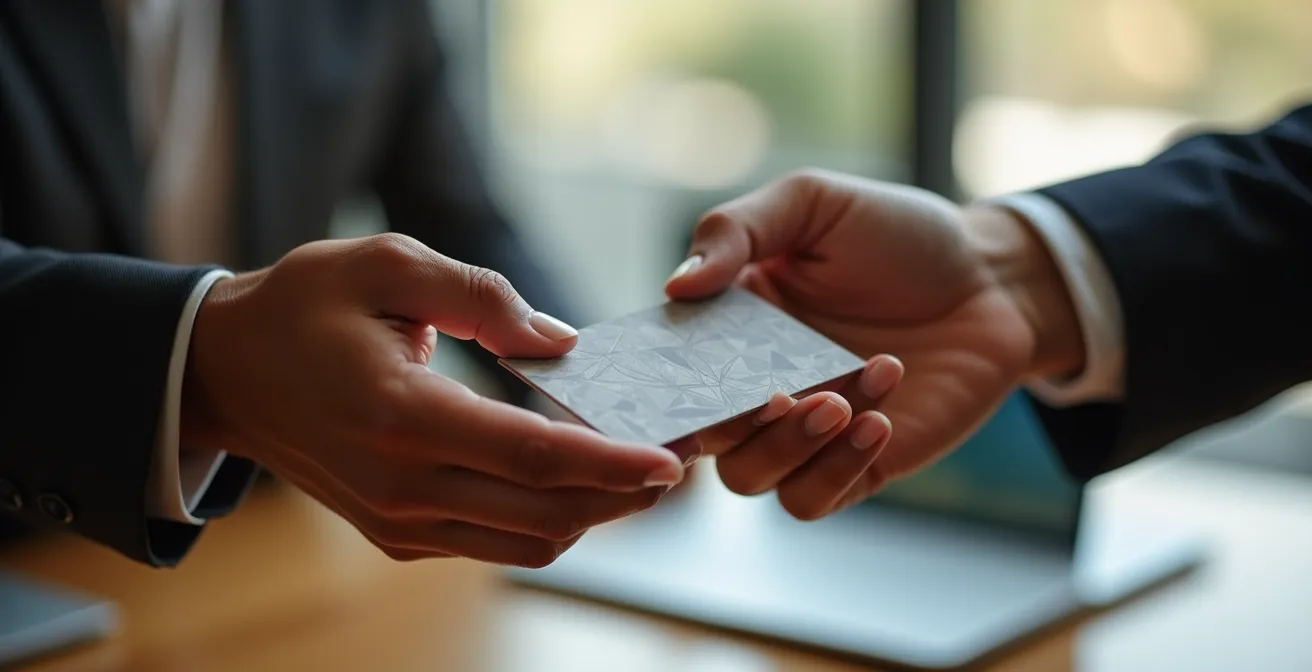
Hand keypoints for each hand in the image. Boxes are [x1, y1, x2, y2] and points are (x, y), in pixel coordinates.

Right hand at [182, 233, 693, 566]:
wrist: (226, 372)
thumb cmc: (303, 307)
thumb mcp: (386, 263)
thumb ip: (480, 297)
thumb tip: (559, 341)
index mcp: (403, 415)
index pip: (533, 459)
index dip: (612, 464)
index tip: (671, 460)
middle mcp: (402, 484)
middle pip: (546, 516)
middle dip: (622, 497)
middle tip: (675, 463)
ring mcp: (397, 519)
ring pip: (527, 542)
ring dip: (590, 514)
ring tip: (634, 471)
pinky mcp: (396, 533)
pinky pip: (492, 544)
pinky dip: (545, 519)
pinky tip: (572, 478)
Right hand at [667, 170, 1082, 518]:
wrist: (994, 280)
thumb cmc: (898, 236)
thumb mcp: (814, 204)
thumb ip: (737, 231)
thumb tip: (675, 286)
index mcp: (728, 328)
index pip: (666, 368)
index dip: (654, 381)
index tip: (670, 374)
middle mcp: (755, 386)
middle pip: (700, 435)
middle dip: (726, 424)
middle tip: (776, 393)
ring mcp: (804, 432)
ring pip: (749, 477)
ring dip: (786, 446)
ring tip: (839, 401)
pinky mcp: (857, 465)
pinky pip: (813, 497)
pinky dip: (835, 467)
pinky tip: (876, 418)